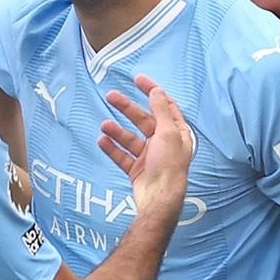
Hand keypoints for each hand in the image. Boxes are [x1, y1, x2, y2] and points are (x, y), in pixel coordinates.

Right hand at [97, 74, 196, 217]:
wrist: (159, 199)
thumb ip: (161, 110)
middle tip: (110, 95)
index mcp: (177, 133)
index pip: (165, 106)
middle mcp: (164, 144)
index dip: (152, 91)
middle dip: (127, 108)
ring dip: (117, 130)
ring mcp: (150, 157)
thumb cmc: (168, 166)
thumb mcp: (168, 133)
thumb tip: (157, 91)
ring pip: (130, 138)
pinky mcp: (137, 170)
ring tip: (104, 124)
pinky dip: (112, 148)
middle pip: (144, 120)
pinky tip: (102, 140)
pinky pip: (122, 156)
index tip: (137, 79)